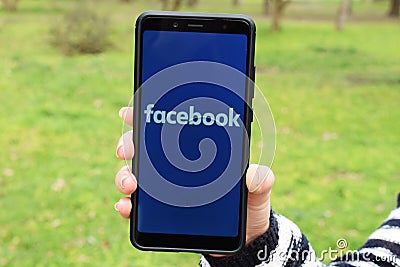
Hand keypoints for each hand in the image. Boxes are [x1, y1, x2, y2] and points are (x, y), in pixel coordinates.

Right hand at [114, 107, 274, 245]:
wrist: (244, 235)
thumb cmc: (248, 205)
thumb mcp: (257, 191)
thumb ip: (261, 181)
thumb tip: (257, 176)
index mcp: (195, 151)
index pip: (167, 128)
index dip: (146, 116)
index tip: (129, 111)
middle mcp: (173, 167)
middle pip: (142, 148)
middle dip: (128, 144)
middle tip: (127, 149)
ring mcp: (164, 189)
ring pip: (133, 175)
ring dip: (124, 175)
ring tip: (130, 184)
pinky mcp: (159, 213)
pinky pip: (137, 207)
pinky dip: (127, 206)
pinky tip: (126, 207)